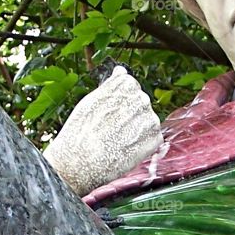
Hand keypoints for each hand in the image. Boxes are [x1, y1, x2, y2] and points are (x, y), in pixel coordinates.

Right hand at [42, 65, 162, 196]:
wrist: (80, 162)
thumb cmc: (80, 132)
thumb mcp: (91, 100)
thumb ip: (111, 85)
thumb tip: (120, 71)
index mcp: (125, 84)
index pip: (130, 86)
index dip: (119, 103)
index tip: (110, 114)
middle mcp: (141, 98)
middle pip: (140, 104)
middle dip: (130, 116)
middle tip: (112, 131)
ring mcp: (150, 119)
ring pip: (147, 122)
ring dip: (136, 131)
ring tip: (117, 142)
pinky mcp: (155, 139)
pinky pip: (153, 139)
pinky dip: (142, 146)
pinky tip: (126, 151)